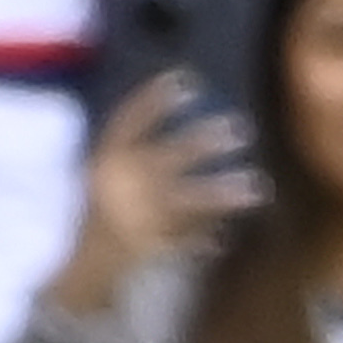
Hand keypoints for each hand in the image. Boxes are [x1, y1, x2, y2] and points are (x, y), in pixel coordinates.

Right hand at [48, 74, 260, 316]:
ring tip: (259, 186)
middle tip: (240, 129)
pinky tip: (225, 237)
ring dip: (222, 194)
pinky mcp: (147, 249)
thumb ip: (143, 154)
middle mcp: (117, 185)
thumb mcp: (112, 176)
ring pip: (186, 202)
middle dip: (201, 144)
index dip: (153, 100)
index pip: (128, 123)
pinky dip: (206, 238)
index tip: (185, 78)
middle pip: (165, 158)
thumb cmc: (105, 210)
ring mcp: (133, 217)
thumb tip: (190, 130)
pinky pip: (187, 240)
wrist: (83, 264)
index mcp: (104, 162)